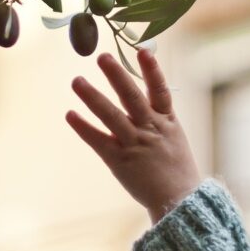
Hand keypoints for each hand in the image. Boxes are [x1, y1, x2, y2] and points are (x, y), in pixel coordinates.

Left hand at [66, 50, 201, 223]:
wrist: (179, 200)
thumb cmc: (175, 165)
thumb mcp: (174, 134)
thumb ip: (157, 113)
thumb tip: (142, 87)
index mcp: (167, 121)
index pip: (160, 90)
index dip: (152, 70)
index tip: (142, 50)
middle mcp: (151, 129)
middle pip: (132, 97)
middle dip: (117, 76)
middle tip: (102, 56)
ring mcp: (135, 144)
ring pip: (111, 116)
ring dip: (93, 97)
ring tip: (76, 80)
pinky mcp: (120, 161)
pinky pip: (99, 141)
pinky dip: (84, 127)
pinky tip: (70, 114)